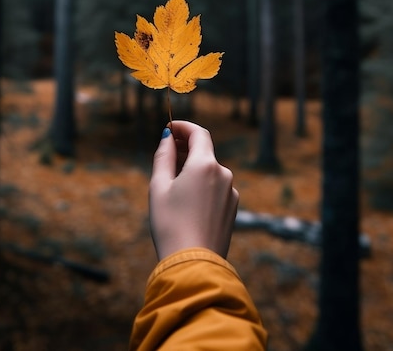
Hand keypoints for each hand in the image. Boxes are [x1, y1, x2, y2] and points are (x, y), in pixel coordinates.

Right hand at [149, 121, 238, 260]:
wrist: (193, 264)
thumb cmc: (170, 224)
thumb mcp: (159, 186)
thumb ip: (164, 156)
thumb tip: (167, 138)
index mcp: (205, 164)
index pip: (199, 133)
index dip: (183, 127)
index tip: (169, 128)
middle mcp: (223, 174)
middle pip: (204, 151)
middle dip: (186, 147)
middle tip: (166, 152)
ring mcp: (231, 192)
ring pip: (210, 171)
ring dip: (193, 168)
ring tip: (172, 182)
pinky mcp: (233, 208)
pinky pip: (216, 188)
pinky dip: (203, 185)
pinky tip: (187, 201)